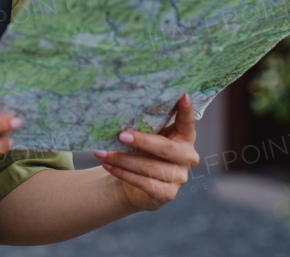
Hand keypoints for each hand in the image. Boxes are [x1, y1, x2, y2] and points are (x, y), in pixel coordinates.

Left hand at [92, 93, 199, 210]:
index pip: (187, 122)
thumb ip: (146, 126)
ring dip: (122, 159)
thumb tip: (121, 109)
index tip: (183, 95)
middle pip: (165, 148)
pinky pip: (143, 182)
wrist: (139, 185)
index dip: (186, 110)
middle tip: (120, 135)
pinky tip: (107, 165)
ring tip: (101, 152)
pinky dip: (122, 173)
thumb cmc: (144, 152)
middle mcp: (188, 157)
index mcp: (185, 137)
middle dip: (141, 141)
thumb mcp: (149, 136)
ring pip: (149, 167)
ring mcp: (180, 177)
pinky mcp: (168, 194)